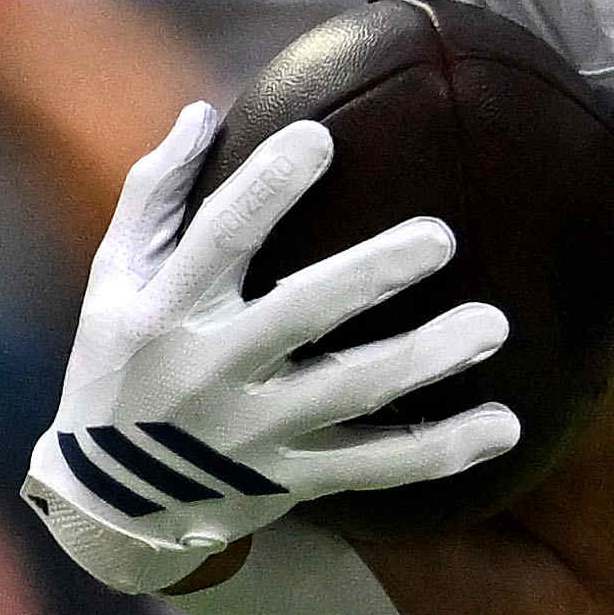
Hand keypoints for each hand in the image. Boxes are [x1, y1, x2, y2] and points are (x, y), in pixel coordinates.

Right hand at [22, 102, 522, 597]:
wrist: (111, 503)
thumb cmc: (121, 363)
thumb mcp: (115, 280)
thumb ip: (156, 196)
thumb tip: (205, 111)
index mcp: (165, 309)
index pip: (219, 237)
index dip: (266, 188)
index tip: (322, 137)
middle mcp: (211, 369)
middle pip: (299, 314)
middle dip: (371, 275)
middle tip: (441, 236)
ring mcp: (255, 432)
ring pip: (350, 393)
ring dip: (423, 360)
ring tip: (492, 324)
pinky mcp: (292, 479)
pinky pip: (375, 467)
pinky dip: (440, 451)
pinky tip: (502, 426)